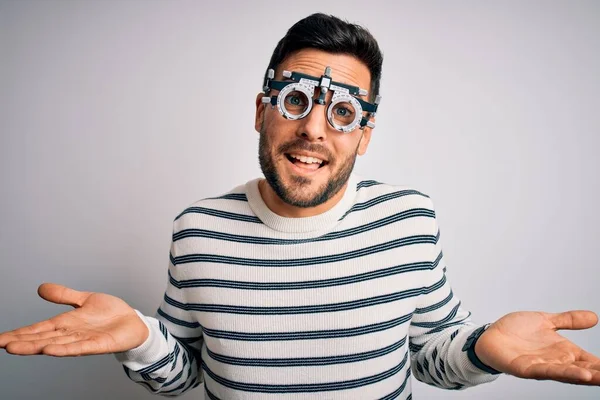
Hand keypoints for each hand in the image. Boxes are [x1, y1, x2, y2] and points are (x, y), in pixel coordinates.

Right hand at [0, 283, 148, 356]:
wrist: (133, 323)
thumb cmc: (109, 314)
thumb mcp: (84, 300)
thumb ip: (64, 296)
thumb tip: (41, 288)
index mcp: (65, 323)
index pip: (37, 329)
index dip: (19, 333)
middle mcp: (71, 334)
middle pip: (41, 338)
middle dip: (21, 341)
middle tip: (1, 344)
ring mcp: (84, 340)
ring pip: (55, 344)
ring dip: (36, 346)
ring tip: (15, 348)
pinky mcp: (99, 345)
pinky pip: (79, 348)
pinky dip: (64, 349)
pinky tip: (49, 350)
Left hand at [475, 310, 599, 384]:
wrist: (490, 335)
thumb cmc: (515, 331)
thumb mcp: (546, 321)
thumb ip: (568, 320)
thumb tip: (594, 317)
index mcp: (563, 352)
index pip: (589, 361)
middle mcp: (556, 362)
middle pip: (583, 370)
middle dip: (599, 374)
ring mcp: (542, 366)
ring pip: (568, 373)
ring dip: (585, 376)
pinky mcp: (526, 369)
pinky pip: (547, 371)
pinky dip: (563, 373)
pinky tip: (580, 374)